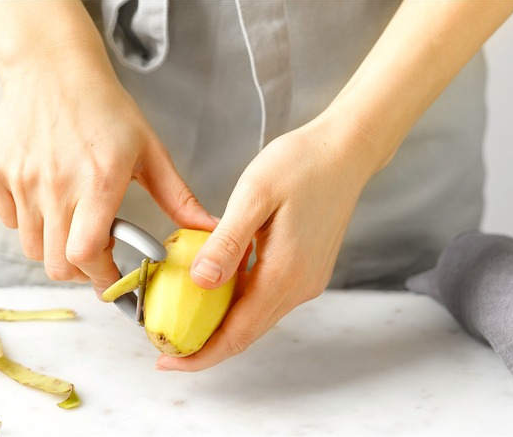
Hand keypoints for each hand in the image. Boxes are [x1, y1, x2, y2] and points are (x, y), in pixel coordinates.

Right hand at [0, 49, 215, 290]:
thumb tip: (208, 229)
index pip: (87, 256)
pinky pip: (9, 221)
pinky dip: (28, 223)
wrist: (53, 68)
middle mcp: (56, 185)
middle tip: (95, 254)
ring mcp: (22, 180)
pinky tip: (48, 201)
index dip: (101, 278)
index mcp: (98, 182)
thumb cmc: (104, 106)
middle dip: (80, 270)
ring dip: (54, 248)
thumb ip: (178, 198)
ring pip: (31, 248)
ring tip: (72, 222)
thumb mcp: (150, 151)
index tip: (112, 280)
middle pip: (56, 264)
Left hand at [154, 114, 382, 370]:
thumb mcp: (254, 195)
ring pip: (257, 318)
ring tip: (183, 320)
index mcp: (285, 273)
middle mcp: (300, 286)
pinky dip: (239, 304)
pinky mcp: (307, 269)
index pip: (237, 333)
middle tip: (166, 346)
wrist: (346, 150)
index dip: (200, 354)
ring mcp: (307, 280)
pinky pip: (267, 298)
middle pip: (247, 334)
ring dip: (221, 327)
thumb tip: (200, 283)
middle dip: (205, 348)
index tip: (167, 362)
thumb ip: (227, 242)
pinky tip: (215, 290)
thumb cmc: (301, 164)